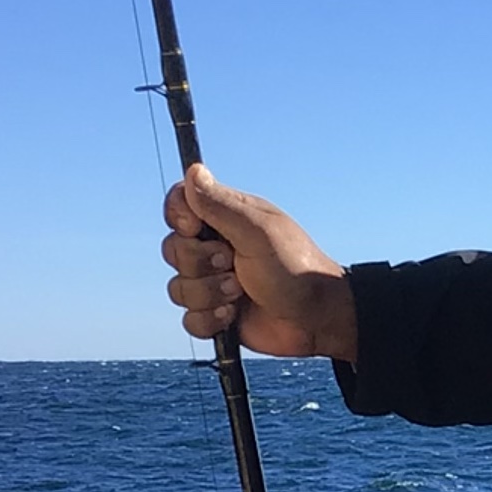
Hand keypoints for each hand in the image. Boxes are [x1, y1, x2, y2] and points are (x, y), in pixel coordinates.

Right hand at [161, 164, 358, 361]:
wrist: (317, 317)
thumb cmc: (296, 267)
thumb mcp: (258, 231)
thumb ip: (220, 205)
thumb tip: (193, 170)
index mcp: (226, 219)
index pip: (180, 204)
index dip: (179, 216)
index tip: (195, 227)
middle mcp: (216, 248)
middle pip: (173, 249)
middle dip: (201, 262)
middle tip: (233, 263)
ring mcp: (215, 283)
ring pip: (178, 288)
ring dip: (209, 293)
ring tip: (240, 293)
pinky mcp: (216, 314)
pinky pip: (189, 320)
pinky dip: (209, 320)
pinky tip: (234, 314)